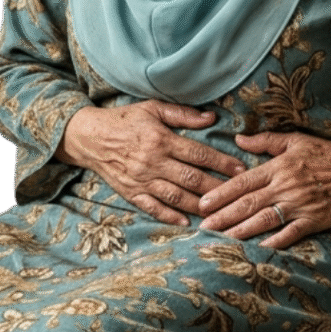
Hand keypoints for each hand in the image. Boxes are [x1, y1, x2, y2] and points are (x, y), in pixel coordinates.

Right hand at [56, 101, 246, 225]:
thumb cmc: (124, 120)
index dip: (222, 162)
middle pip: (192, 179)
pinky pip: (154, 208)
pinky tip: (187, 223)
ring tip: (219, 211)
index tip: (240, 169)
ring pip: (177, 197)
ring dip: (199, 206)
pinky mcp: (132, 193)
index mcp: (161, 139)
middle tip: (237, 194)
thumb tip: (211, 118)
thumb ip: (182, 114)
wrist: (89, 137)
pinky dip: (170, 217)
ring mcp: (142, 180)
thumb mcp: (153, 109)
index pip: (199, 154)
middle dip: (218, 187)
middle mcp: (153, 162)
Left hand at [197, 132, 330, 248]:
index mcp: (278, 167)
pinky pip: (290, 234)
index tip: (202, 203)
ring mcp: (299, 206)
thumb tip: (238, 138)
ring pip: (264, 220)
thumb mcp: (295, 140)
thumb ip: (265, 141)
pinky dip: (274, 242)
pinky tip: (257, 249)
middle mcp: (285, 187)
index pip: (243, 182)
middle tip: (202, 226)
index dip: (221, 193)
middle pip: (247, 204)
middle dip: (223, 216)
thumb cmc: (327, 153)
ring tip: (220, 239)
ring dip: (240, 231)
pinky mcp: (314, 221)